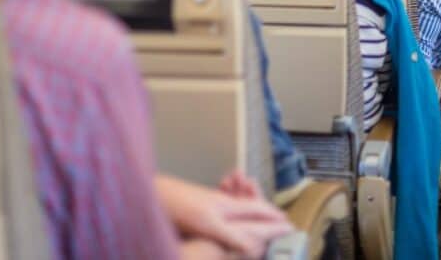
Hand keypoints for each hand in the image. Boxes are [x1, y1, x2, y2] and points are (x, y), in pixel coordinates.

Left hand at [157, 175, 292, 259]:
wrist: (151, 194)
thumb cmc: (177, 205)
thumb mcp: (208, 224)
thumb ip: (232, 234)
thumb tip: (255, 246)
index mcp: (229, 207)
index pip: (258, 211)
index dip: (273, 219)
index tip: (288, 224)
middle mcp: (223, 204)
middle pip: (250, 207)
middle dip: (265, 211)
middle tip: (280, 219)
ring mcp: (210, 204)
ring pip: (237, 205)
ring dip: (249, 205)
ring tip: (260, 209)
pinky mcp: (198, 208)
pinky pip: (223, 205)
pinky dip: (231, 205)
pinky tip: (228, 207)